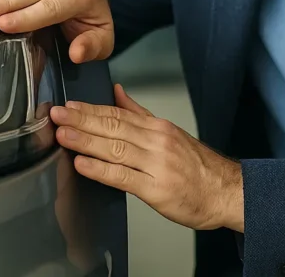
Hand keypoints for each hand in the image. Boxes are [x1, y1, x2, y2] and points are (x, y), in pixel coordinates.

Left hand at [50, 84, 244, 232]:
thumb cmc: (199, 167)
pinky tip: (83, 165)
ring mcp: (157, 164)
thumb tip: (116, 92)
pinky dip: (101, 170)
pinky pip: (124, 177)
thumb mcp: (170, 132)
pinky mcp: (157, 189)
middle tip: (56, 115)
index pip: (117, 114)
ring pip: (115, 149)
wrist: (227, 192)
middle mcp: (157, 141)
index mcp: (158, 128)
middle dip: (81, 121)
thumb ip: (140, 113)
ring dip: (85, 141)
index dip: (90, 109)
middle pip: (113, 127)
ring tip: (63, 135)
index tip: (68, 105)